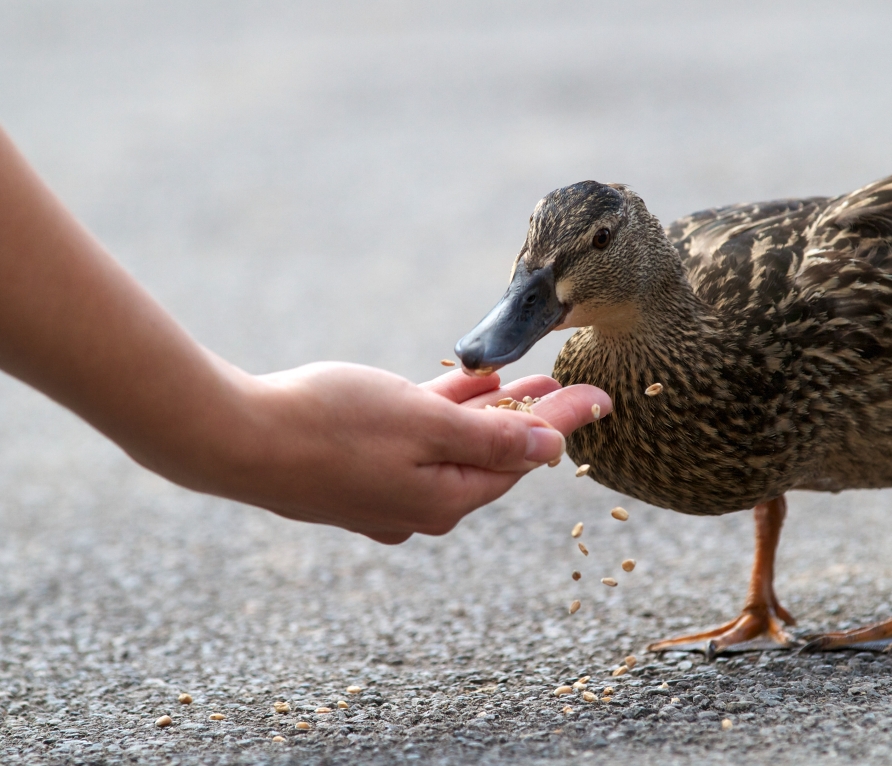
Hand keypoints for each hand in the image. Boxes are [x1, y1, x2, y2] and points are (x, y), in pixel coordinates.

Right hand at [221, 364, 611, 543]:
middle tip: (572, 386)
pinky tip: (462, 386)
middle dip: (531, 417)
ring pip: (453, 445)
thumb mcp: (424, 424)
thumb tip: (551, 451)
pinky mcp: (359, 471)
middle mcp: (421, 505)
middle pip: (492, 455)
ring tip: (526, 379)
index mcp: (445, 500)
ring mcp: (388, 491)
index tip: (602, 396)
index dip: (564, 422)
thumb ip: (492, 438)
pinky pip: (417, 441)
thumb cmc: (330, 425)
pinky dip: (443, 414)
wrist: (236, 439)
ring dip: (489, 411)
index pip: (522, 459)